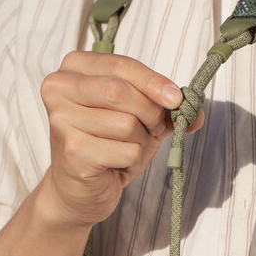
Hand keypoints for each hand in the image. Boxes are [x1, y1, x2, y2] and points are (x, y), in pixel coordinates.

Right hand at [39, 51, 203, 227]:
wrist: (79, 189)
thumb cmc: (108, 145)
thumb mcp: (139, 117)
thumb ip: (165, 107)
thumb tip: (196, 110)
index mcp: (75, 67)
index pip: (121, 65)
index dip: (154, 82)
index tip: (177, 98)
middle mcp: (59, 87)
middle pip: (120, 91)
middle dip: (149, 113)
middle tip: (152, 128)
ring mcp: (61, 120)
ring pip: (126, 123)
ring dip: (140, 140)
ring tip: (125, 147)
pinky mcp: (72, 151)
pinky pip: (125, 150)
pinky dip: (132, 159)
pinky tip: (114, 163)